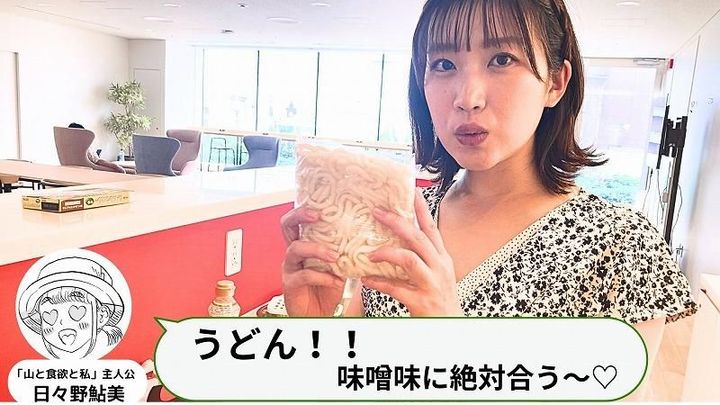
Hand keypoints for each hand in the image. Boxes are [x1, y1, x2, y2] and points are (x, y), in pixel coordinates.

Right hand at [280, 206, 345, 315]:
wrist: (323, 313)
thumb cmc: (329, 287)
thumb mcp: (340, 265)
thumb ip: (346, 250)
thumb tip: (367, 234)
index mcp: (305, 244)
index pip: (297, 220)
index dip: (303, 211)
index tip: (319, 208)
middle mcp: (294, 253)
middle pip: (286, 226)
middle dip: (299, 217)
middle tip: (316, 217)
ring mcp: (290, 267)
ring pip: (295, 249)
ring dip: (316, 249)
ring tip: (334, 256)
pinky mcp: (291, 284)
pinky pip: (304, 275)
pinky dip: (322, 277)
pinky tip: (336, 280)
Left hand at [362, 191, 462, 315]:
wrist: (450, 329)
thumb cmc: (439, 301)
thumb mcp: (436, 274)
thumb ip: (421, 258)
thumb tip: (397, 241)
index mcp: (442, 258)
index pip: (431, 228)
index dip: (421, 208)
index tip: (411, 190)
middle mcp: (439, 267)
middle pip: (418, 237)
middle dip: (397, 222)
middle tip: (377, 212)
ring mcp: (432, 284)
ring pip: (409, 259)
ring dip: (387, 252)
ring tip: (371, 252)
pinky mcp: (421, 301)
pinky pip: (396, 288)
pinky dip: (379, 282)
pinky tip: (367, 279)